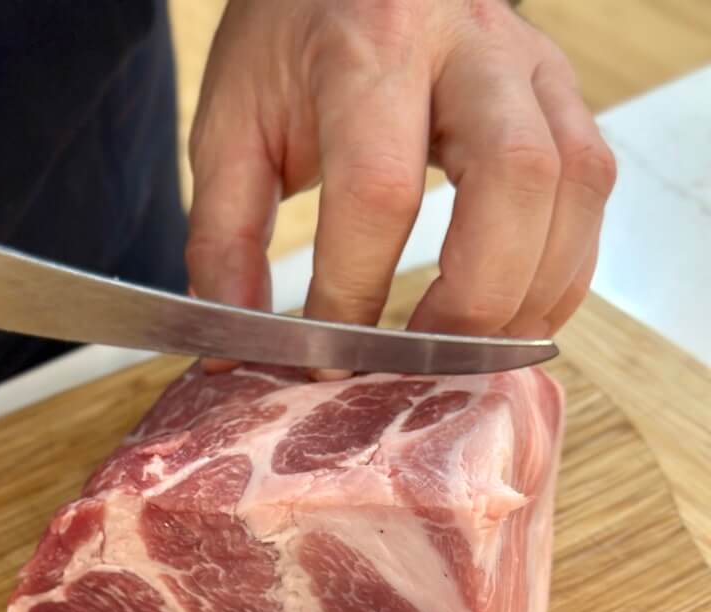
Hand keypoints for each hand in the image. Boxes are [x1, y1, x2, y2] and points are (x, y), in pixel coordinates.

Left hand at [186, 0, 615, 337]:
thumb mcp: (231, 127)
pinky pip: (591, 186)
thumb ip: (224, 237)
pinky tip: (511, 312)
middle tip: (421, 363)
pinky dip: (563, 266)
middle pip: (514, 177)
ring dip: (532, 289)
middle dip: (474, 296)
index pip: (381, 188)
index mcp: (370, 47)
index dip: (356, 291)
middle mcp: (468, 44)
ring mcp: (529, 63)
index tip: (325, 359)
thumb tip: (232, 349)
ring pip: (574, 182)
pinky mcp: (560, 88)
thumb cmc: (290, 43)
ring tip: (471, 354)